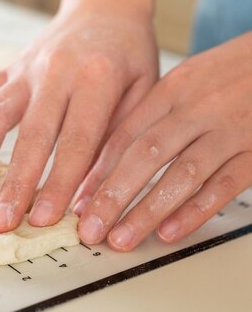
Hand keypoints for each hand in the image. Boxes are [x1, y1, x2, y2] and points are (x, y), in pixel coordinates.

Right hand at [0, 3, 158, 232]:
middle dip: (14, 183)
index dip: (60, 183)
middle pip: (31, 135)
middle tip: (1, 223)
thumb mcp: (145, 92)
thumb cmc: (131, 53)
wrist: (105, 3)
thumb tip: (93, 196)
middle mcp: (54, 71)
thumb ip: (119, 140)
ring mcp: (25, 68)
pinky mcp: (9, 68)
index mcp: (96, 78)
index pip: (76, 140)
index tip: (44, 220)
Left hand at [74, 32, 251, 250]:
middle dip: (112, 196)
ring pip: (182, 174)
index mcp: (172, 90)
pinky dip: (195, 211)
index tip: (78, 200)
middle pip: (144, 155)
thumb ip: (153, 114)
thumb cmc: (233, 72)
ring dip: (147, 211)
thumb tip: (110, 157)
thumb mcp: (187, 80)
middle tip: (89, 228)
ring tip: (121, 238)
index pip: (125, 134)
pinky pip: (225, 184)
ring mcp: (230, 129)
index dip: (98, 171)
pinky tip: (170, 232)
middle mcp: (196, 108)